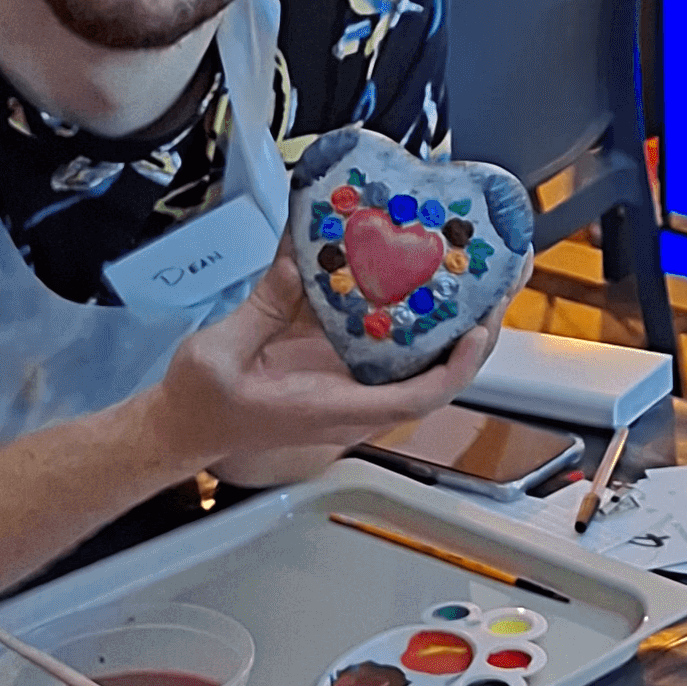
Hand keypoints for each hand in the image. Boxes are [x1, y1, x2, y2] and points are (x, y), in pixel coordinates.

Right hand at [145, 235, 511, 480]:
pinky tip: (417, 264)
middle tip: (504, 276)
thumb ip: (263, 307)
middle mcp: (354, 396)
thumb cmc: (201, 403)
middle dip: (475, 327)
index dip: (455, 366)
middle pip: (434, 370)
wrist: (183, 423)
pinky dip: (406, 303)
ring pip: (418, 352)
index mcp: (333, 406)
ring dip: (453, 313)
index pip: (415, 398)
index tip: (477, 328)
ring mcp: (349, 379)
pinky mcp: (336, 360)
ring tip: (480, 265)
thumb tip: (295, 261)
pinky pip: (383, 333)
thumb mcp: (223, 352)